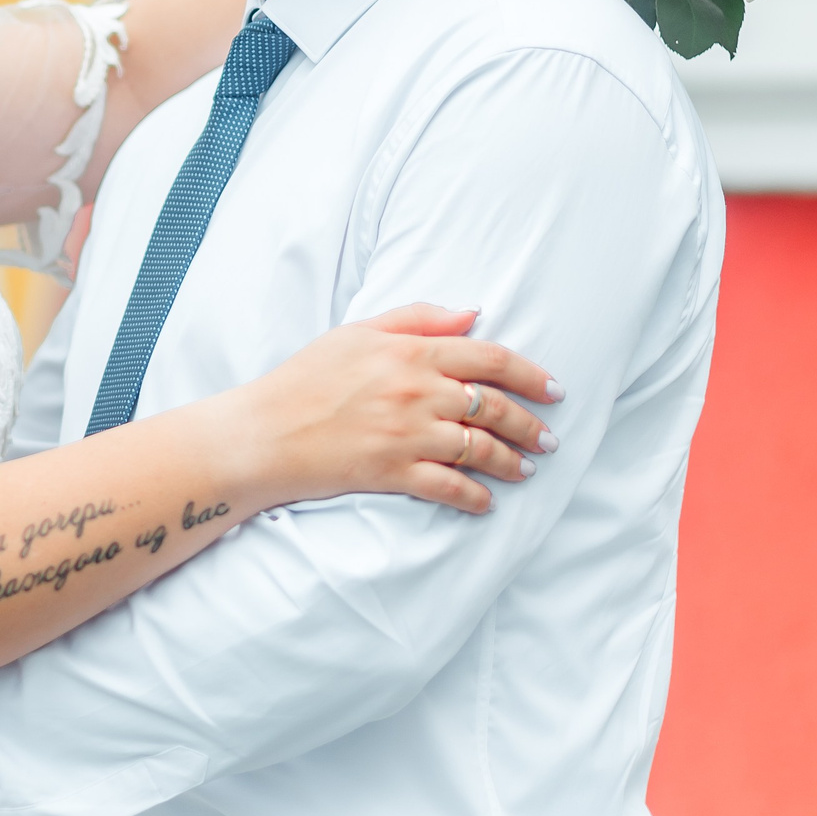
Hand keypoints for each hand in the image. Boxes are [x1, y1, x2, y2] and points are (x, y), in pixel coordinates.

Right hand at [229, 304, 561, 514]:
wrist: (262, 432)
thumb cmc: (305, 378)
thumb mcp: (357, 331)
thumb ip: (417, 319)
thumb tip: (473, 313)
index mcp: (410, 352)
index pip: (491, 359)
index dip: (531, 374)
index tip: (554, 390)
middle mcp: (417, 392)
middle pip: (495, 407)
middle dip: (531, 425)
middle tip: (548, 439)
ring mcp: (408, 436)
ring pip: (481, 449)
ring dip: (511, 461)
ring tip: (523, 469)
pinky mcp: (394, 473)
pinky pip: (451, 488)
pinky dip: (476, 498)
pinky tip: (487, 502)